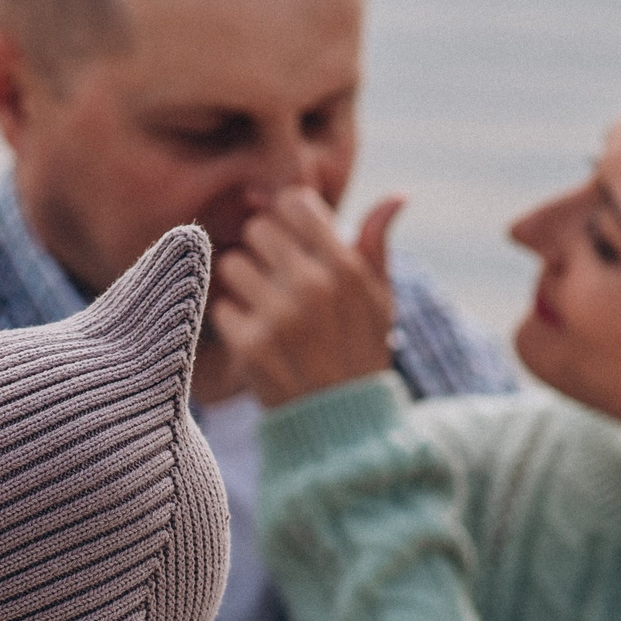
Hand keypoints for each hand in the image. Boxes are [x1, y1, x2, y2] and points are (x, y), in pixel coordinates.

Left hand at [207, 187, 403, 407]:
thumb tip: (397, 193)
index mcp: (345, 267)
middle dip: (264, 252)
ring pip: (232, 264)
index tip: (293, 242)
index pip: (294, 202)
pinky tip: (259, 341)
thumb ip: (378, 245)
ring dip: (243, 286)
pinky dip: (234, 324)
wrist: (343, 426)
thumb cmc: (362, 352)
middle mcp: (312, 286)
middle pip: (258, 229)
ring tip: (266, 310)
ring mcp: (278, 317)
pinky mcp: (249, 346)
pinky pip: (222, 308)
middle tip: (278, 282)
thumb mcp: (380, 299)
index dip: (288, 219)